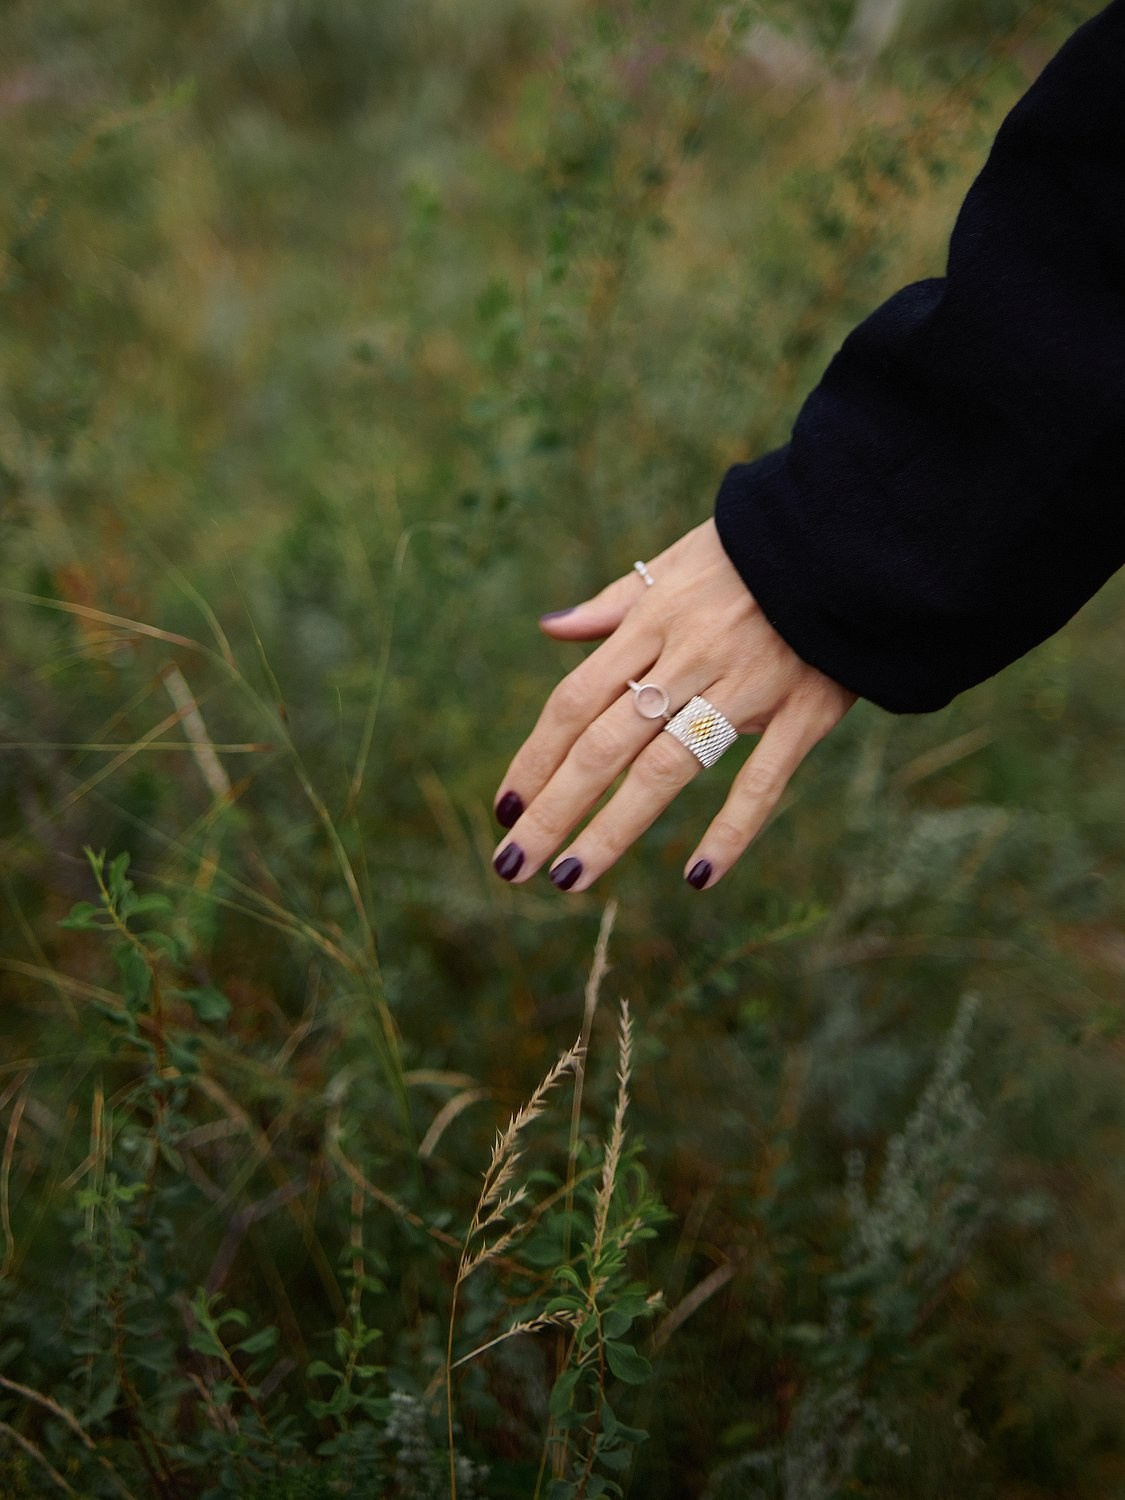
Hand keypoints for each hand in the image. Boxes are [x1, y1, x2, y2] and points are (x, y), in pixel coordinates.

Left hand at [492, 520, 854, 890]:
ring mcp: (747, 687)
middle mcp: (690, 658)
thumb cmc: (755, 551)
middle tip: (513, 865)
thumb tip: (551, 629)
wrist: (853, 535)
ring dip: (613, 829)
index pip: (576, 700)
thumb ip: (613, 603)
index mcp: (653, 622)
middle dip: (554, 809)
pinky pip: (762, 780)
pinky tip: (698, 875)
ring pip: (667, 769)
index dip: (536, 756)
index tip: (504, 806)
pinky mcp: (805, 710)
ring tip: (571, 879)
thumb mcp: (677, 561)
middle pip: (606, 744)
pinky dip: (732, 830)